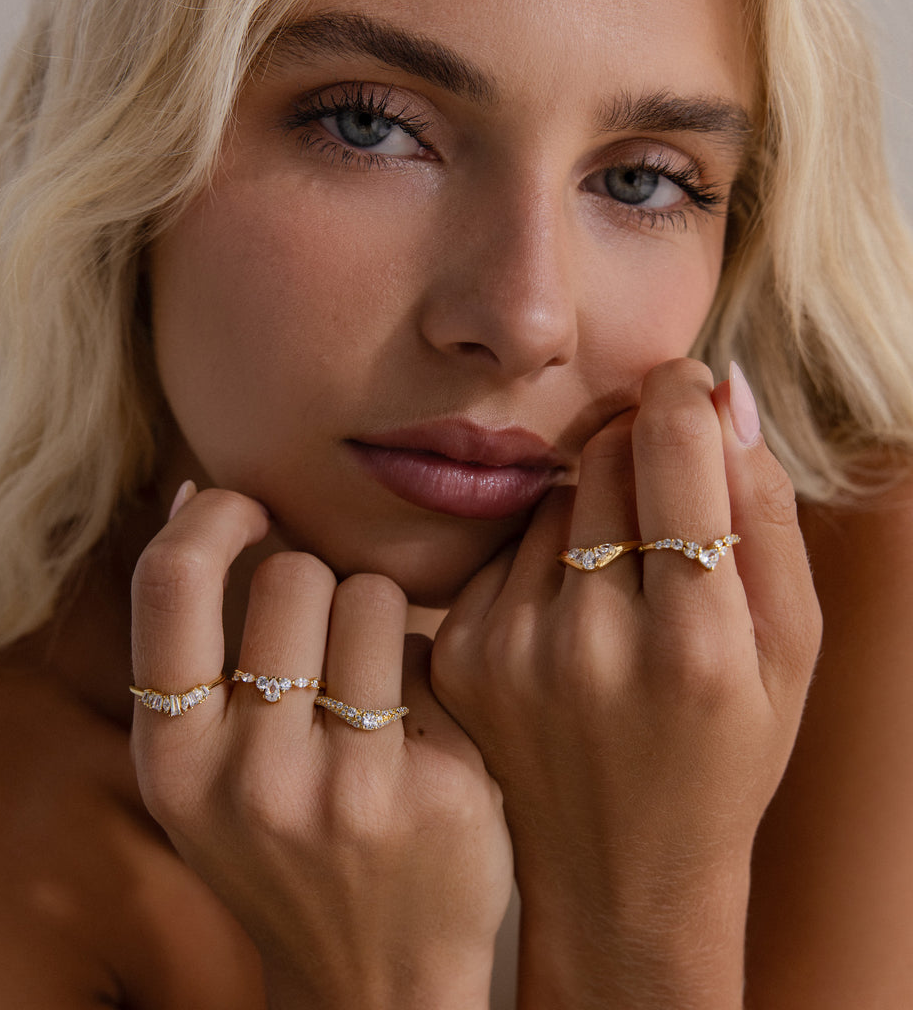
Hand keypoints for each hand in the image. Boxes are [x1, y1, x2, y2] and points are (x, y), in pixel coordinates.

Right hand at [129, 489, 511, 1009]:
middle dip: (317, 581)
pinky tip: (422, 735)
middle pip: (293, 574)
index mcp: (173, 759)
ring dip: (377, 617)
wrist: (378, 983)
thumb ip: (196, 645)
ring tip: (375, 681)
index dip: (213, 517)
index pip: (170, 580)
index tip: (253, 508)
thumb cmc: (285, 850)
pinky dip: (424, 673)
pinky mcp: (435, 789)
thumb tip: (193, 490)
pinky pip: (430, 655)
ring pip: (371, 597)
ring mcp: (346, 787)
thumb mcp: (206, 771)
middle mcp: (249, 775)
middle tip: (328, 634)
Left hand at [431, 359, 821, 1006]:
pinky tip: (569, 606)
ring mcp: (508, 649)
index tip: (685, 383)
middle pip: (599, 459)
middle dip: (636, 439)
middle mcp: (588, 643)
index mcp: (692, 644)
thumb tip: (725, 396)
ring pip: (548, 496)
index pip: (670, 452)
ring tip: (619, 566)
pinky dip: (542, 550)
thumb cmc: (726, 749)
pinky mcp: (458, 653)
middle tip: (659, 470)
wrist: (620, 865)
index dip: (679, 392)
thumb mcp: (790, 649)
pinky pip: (505, 547)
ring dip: (588, 499)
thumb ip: (765, 517)